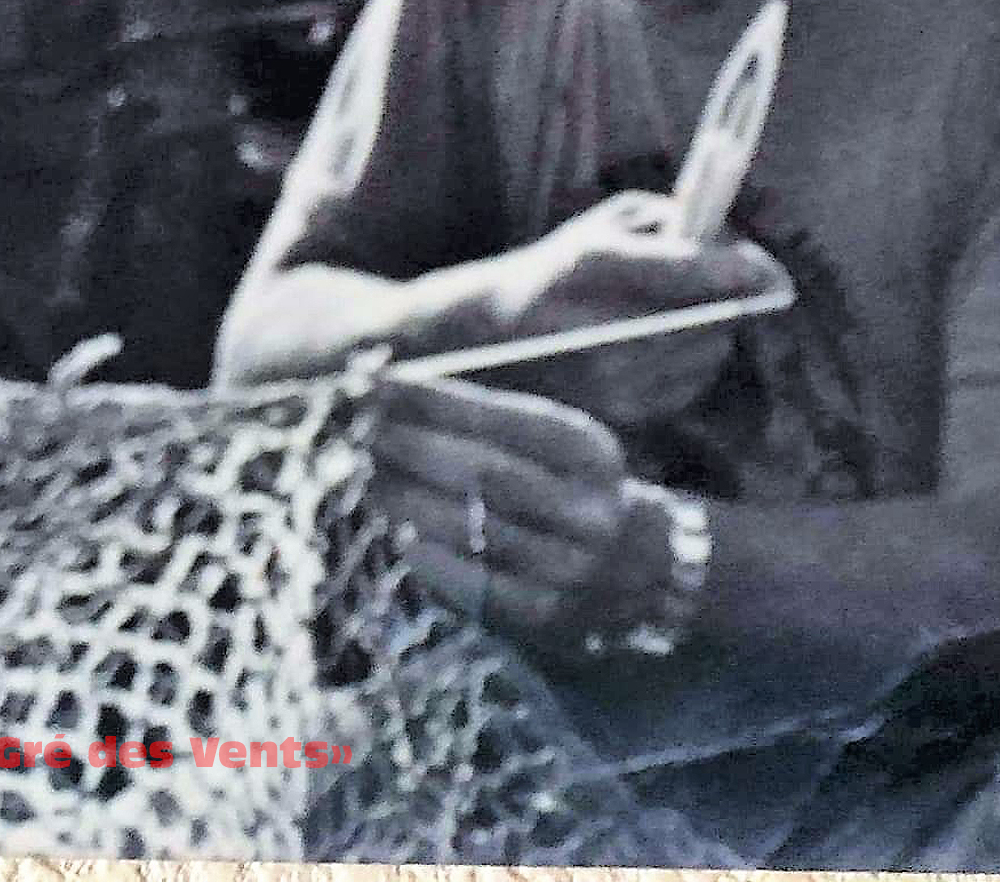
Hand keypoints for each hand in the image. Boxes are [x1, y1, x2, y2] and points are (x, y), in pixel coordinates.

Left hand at [371, 372, 628, 649]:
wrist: (640, 567)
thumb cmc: (571, 485)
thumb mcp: (555, 442)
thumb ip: (488, 421)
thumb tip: (397, 394)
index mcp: (589, 451)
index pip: (500, 419)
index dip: (435, 401)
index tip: (380, 384)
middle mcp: (585, 508)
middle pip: (482, 471)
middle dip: (413, 445)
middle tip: (360, 429)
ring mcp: (569, 567)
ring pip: (474, 528)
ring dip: (410, 499)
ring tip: (366, 476)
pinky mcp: (547, 615)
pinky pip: (479, 586)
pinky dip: (433, 560)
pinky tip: (398, 536)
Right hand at [487, 191, 786, 427]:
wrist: (498, 333)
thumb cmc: (566, 265)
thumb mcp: (609, 223)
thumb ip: (673, 226)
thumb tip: (739, 253)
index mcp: (594, 262)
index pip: (682, 271)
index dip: (735, 272)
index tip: (772, 273)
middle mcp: (599, 327)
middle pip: (704, 323)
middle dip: (734, 304)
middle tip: (748, 288)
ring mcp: (608, 379)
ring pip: (705, 358)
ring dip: (719, 334)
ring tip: (704, 313)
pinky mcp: (619, 415)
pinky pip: (690, 389)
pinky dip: (698, 365)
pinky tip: (678, 347)